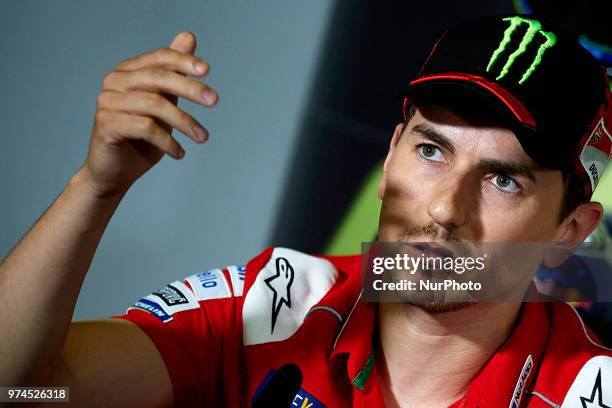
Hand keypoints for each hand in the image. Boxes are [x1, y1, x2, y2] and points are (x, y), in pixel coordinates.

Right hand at [80, 32, 216, 197]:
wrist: (114, 173)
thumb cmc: (141, 139)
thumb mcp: (164, 104)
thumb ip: (174, 75)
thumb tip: (189, 37)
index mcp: (127, 71)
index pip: (159, 58)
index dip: (183, 60)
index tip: (207, 70)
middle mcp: (114, 82)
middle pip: (158, 77)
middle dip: (190, 87)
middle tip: (214, 100)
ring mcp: (107, 102)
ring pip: (155, 104)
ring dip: (185, 122)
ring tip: (203, 137)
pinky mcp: (106, 124)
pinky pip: (146, 127)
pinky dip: (168, 142)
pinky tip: (180, 154)